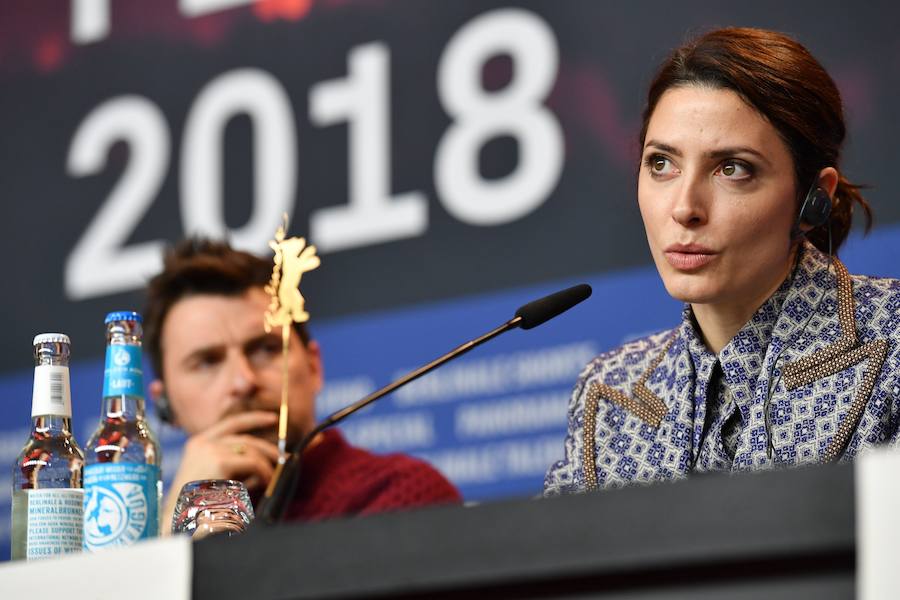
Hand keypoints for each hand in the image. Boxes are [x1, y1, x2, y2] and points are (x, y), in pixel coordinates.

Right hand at [162, 411, 279, 533]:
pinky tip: (267, 482)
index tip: (272, 418)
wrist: (178, 526)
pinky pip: (253, 463)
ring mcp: (210, 450)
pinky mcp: (220, 462)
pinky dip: (265, 472)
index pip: (231, 423)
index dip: (254, 419)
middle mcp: (202, 443)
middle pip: (245, 438)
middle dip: (268, 448)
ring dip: (266, 464)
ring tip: (272, 479)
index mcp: (197, 444)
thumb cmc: (198, 509)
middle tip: (284, 458)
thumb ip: (235, 467)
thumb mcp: (215, 480)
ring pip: (251, 450)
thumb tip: (264, 463)